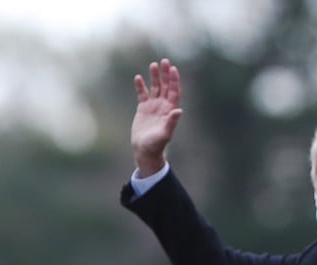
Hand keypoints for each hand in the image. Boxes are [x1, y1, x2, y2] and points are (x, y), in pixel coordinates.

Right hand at [131, 58, 182, 175]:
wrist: (145, 151)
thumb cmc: (156, 145)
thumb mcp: (165, 134)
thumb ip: (171, 122)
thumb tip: (179, 111)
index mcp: (170, 110)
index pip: (174, 91)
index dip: (174, 80)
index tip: (173, 68)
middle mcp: (163, 106)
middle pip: (165, 86)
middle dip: (165, 74)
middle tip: (164, 61)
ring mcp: (153, 107)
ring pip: (155, 88)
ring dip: (155, 77)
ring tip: (153, 65)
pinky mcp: (143, 109)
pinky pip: (142, 94)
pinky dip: (140, 86)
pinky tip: (138, 77)